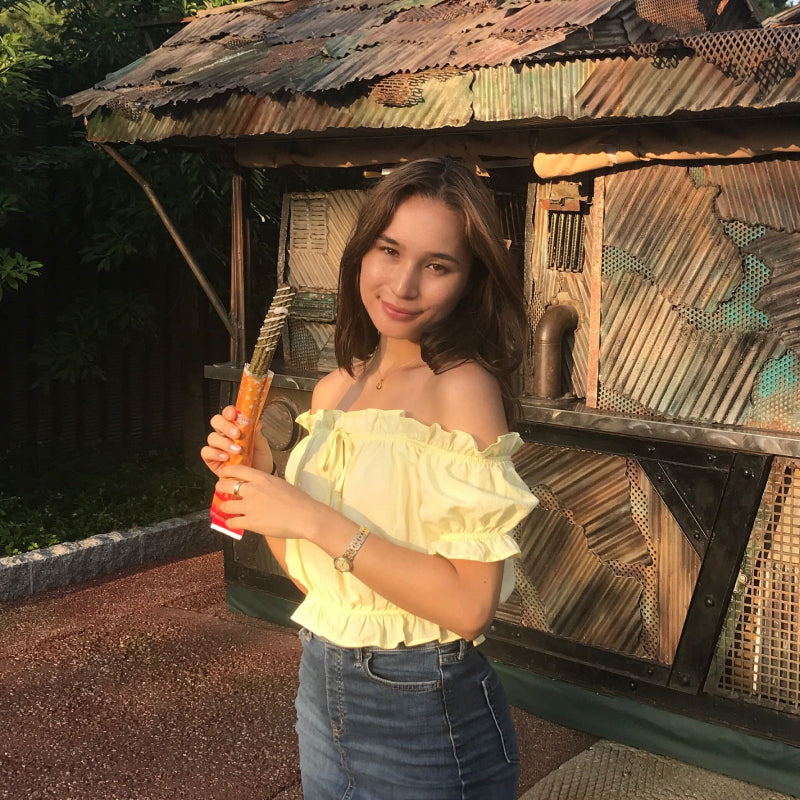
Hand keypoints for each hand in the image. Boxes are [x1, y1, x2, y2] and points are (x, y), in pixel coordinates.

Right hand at [201, 406, 273, 476]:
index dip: (229, 412)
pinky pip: (206, 452)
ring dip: (224, 442)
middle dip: (225, 426)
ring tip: (237, 450)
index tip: (234, 414)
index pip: (228, 414)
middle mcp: (224, 435)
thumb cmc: (259, 460)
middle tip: (236, 434)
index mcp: (236, 427)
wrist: (257, 479)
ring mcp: (216, 447)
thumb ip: (256, 434)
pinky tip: (225, 458)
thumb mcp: (261, 446)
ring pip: (212, 437)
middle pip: (216, 422)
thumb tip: (256, 423)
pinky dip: (215, 453)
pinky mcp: (211, 459)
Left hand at [215, 464, 331, 538]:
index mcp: (261, 477)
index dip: (227, 472)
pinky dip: (231, 523)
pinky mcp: (251, 523)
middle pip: (224, 485)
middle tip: (222, 493)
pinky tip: (234, 523)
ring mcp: (250, 506)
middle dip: (220, 489)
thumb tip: (260, 487)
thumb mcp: (280, 483)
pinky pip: (232, 522)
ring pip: (225, 505)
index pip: (236, 469)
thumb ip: (266, 484)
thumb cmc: (299, 500)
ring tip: (227, 509)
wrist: (306, 516)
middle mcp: (252, 490)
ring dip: (224, 508)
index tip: (225, 476)